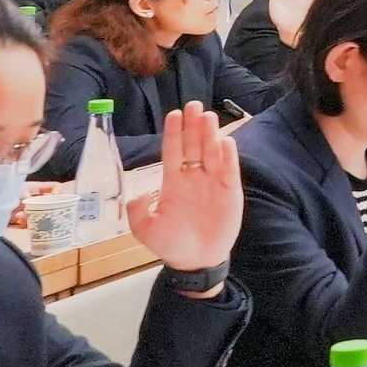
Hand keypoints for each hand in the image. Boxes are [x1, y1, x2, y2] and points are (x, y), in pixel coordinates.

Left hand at [131, 105, 242, 271]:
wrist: (196, 261)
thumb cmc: (172, 245)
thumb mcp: (145, 230)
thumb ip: (137, 212)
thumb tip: (138, 193)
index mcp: (173, 182)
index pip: (173, 151)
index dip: (174, 133)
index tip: (174, 114)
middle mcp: (193, 177)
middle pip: (193, 146)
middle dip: (193, 126)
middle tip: (194, 105)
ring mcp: (212, 183)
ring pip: (211, 153)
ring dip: (210, 135)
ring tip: (208, 116)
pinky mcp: (229, 191)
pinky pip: (229, 170)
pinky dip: (229, 156)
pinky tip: (226, 142)